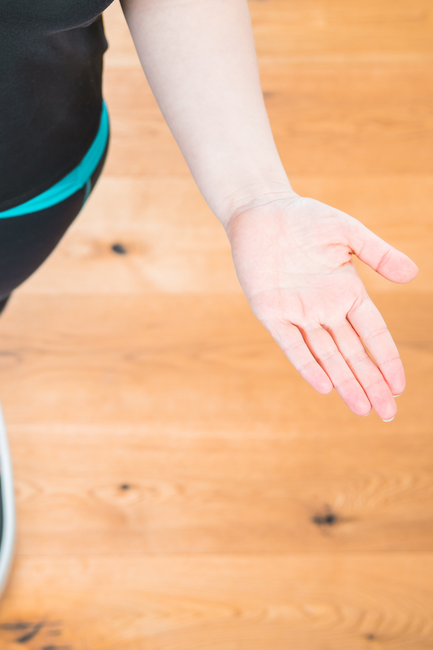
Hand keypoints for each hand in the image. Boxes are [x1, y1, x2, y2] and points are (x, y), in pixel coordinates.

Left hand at [226, 195, 417, 419]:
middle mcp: (324, 309)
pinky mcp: (270, 311)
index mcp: (347, 292)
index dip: (386, 359)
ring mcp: (297, 312)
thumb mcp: (348, 233)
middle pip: (352, 353)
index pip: (373, 334)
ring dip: (344, 382)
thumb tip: (412, 275)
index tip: (400, 387)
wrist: (261, 211)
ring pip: (326, 355)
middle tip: (387, 413)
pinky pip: (291, 343)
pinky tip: (324, 386)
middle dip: (370, 382)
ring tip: (362, 409)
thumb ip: (377, 254)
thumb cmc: (305, 219)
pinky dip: (307, 364)